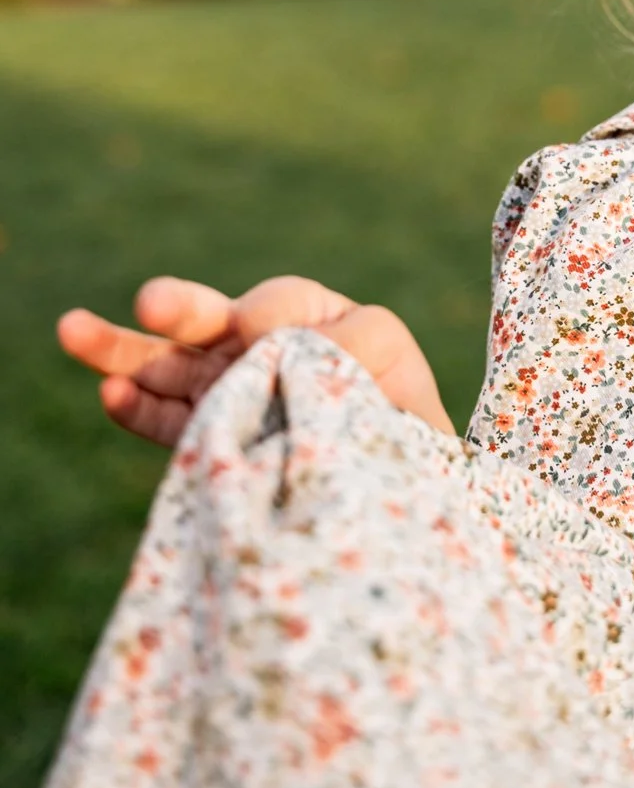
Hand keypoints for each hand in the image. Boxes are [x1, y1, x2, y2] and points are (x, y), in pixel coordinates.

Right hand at [59, 276, 454, 446]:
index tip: (255, 329)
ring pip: (171, 368)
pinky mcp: (218, 443)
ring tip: (73, 331)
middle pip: (206, 322)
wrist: (406, 484)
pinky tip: (110, 395)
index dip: (268, 313)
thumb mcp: (386, 350)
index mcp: (306, 319)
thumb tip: (257, 334)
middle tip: (149, 303)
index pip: (277, 304)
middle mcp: (261, 351)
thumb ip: (343, 333)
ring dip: (122, 351)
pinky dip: (139, 410)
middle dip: (175, 309)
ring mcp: (234, 396)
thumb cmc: (400, 408)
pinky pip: (174, 426)